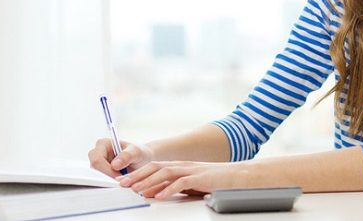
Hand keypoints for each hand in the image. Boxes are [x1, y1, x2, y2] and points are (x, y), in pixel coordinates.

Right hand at [88, 138, 153, 177]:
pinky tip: (120, 181)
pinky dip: (110, 183)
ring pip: (97, 177)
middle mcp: (98, 153)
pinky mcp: (101, 172)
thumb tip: (115, 165)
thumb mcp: (137, 152)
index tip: (120, 176)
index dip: (107, 171)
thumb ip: (127, 156)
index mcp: (103, 144)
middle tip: (122, 180)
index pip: (97, 160)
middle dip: (107, 177)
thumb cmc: (139, 153)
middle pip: (95, 170)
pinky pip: (101, 181)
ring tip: (123, 179)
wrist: (143, 160)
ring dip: (109, 181)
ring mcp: (98, 164)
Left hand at [116, 160, 254, 199]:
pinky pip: (182, 183)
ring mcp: (192, 170)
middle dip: (138, 175)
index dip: (138, 173)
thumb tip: (156, 194)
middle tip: (123, 184)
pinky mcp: (201, 178)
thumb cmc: (216, 181)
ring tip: (137, 190)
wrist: (239, 176)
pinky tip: (160, 196)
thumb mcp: (191, 184)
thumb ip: (174, 187)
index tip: (125, 181)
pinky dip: (169, 189)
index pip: (154, 167)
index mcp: (180, 166)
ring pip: (166, 173)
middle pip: (156, 168)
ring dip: (149, 182)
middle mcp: (183, 165)